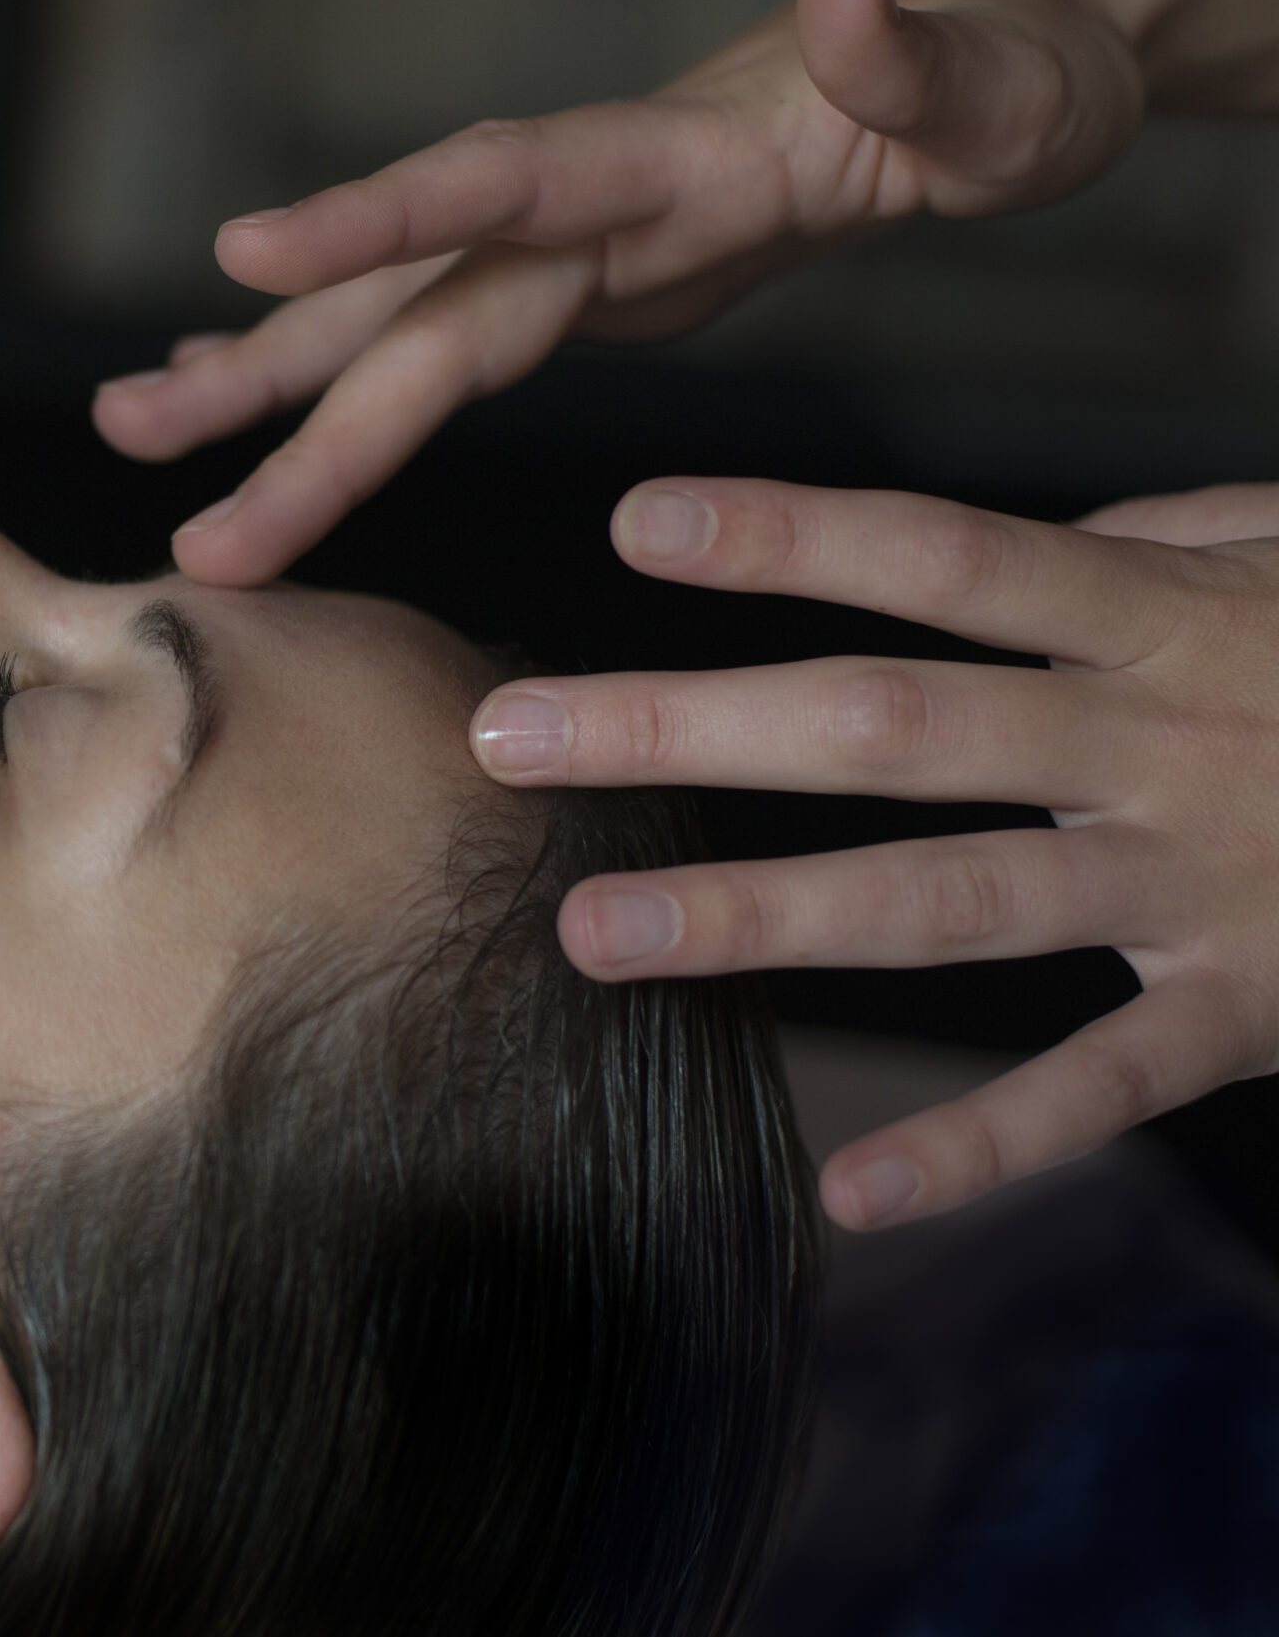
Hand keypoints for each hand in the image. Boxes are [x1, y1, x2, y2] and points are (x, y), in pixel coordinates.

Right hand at [94, 0, 1143, 585]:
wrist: (993, 75)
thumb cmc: (1015, 79)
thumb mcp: (1005, 82)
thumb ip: (913, 55)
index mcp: (671, 156)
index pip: (499, 183)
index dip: (379, 220)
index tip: (245, 258)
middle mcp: (592, 201)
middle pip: (413, 292)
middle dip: (276, 377)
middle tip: (138, 447)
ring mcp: (577, 247)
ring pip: (398, 324)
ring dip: (264, 381)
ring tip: (136, 430)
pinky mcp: (583, 289)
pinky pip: (438, 341)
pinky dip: (340, 372)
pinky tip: (253, 401)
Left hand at [464, 477, 1278, 1229]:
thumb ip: (1162, 543)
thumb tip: (1036, 542)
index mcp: (1169, 615)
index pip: (947, 558)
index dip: (794, 537)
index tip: (631, 523)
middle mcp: (1160, 742)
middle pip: (888, 728)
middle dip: (686, 728)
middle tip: (508, 736)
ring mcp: (1202, 885)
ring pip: (950, 904)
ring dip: (761, 921)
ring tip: (595, 936)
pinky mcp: (1256, 1010)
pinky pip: (1102, 1091)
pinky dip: (981, 1147)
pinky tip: (844, 1189)